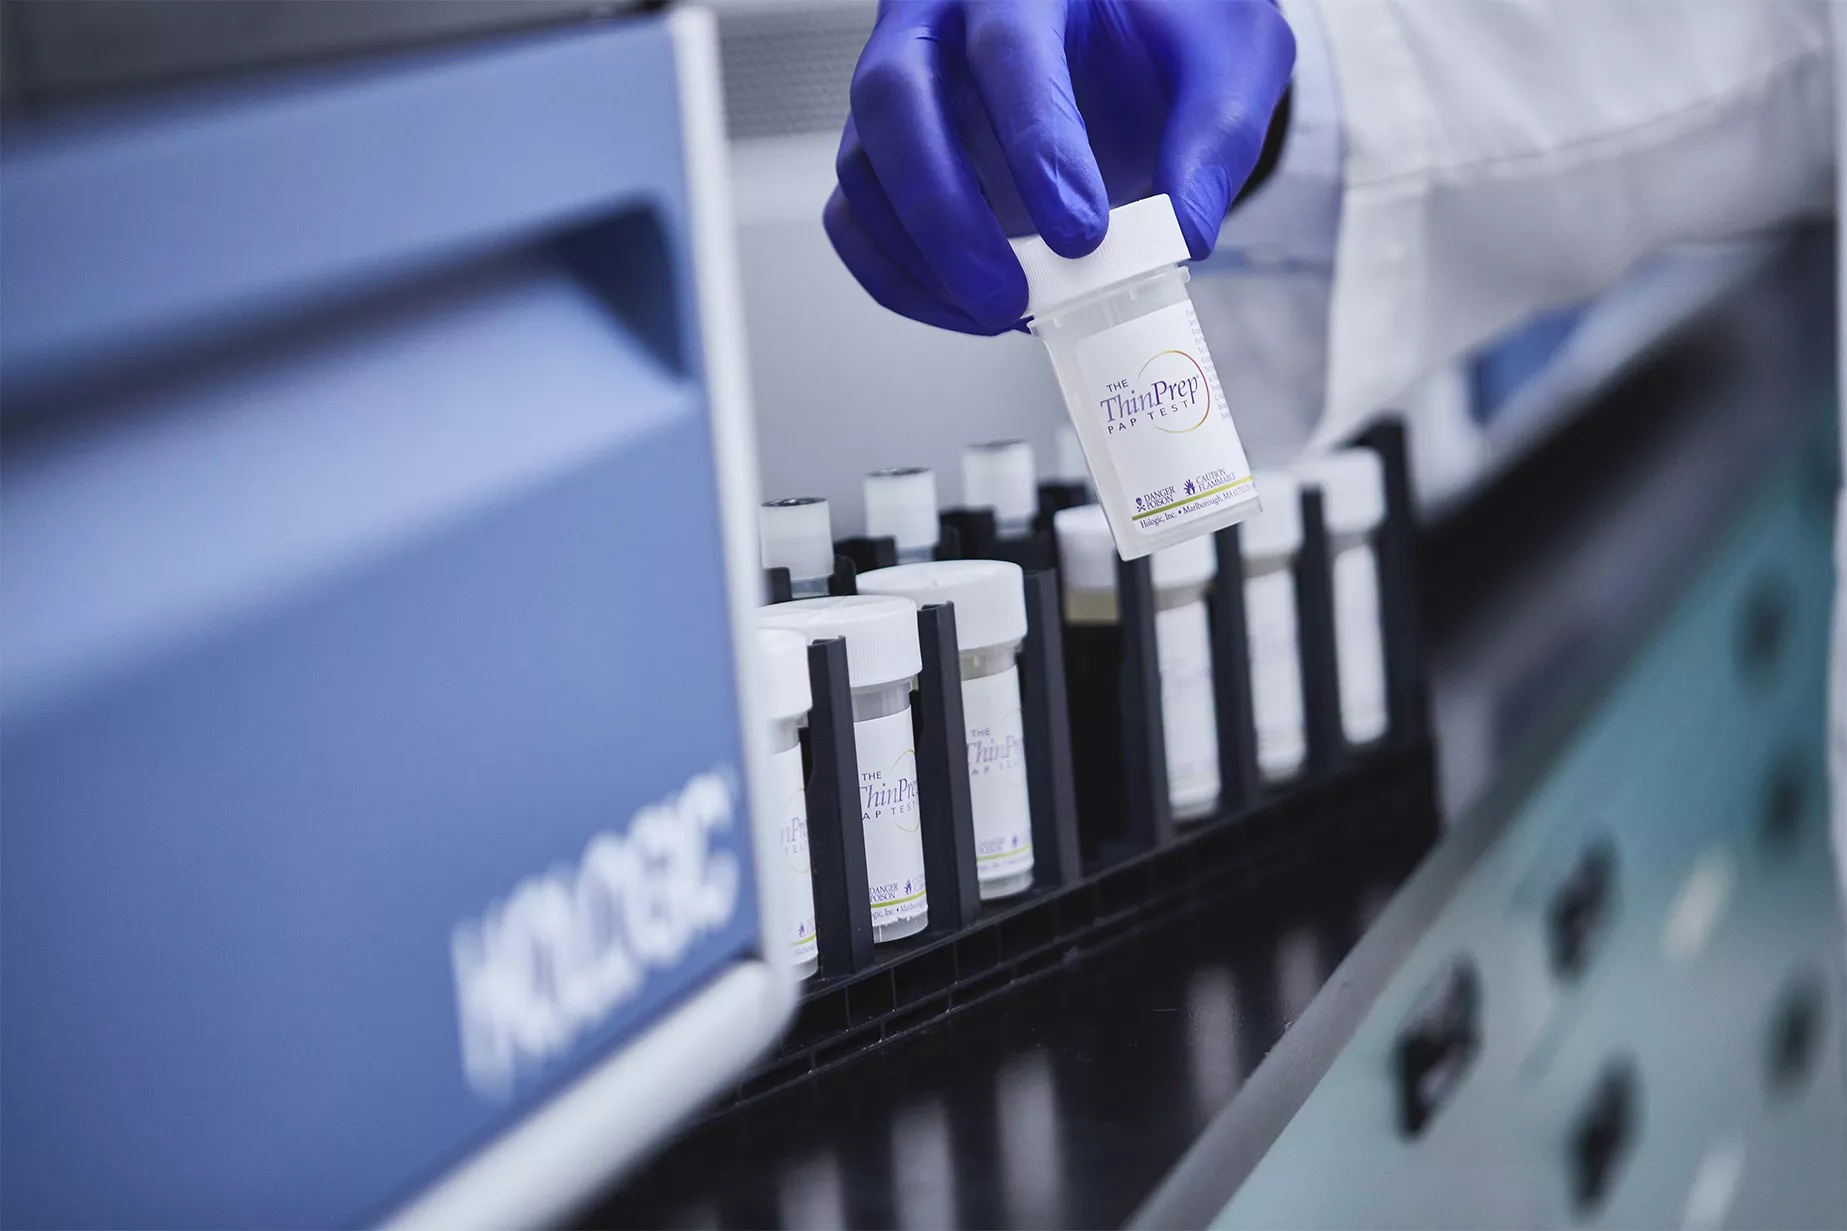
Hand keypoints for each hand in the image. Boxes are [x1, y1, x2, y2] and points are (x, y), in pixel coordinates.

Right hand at [824, 0, 1294, 334]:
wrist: (1137, 34)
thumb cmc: (1172, 32)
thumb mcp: (1228, 60)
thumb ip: (1214, 135)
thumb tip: (1185, 232)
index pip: (1006, 48)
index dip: (1037, 147)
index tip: (1083, 235)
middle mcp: (938, 14)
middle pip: (895, 100)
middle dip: (946, 215)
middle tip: (1010, 298)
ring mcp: (897, 80)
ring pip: (863, 166)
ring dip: (922, 259)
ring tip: (1003, 313)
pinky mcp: (882, 148)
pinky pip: (854, 217)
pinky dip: (901, 279)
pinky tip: (969, 311)